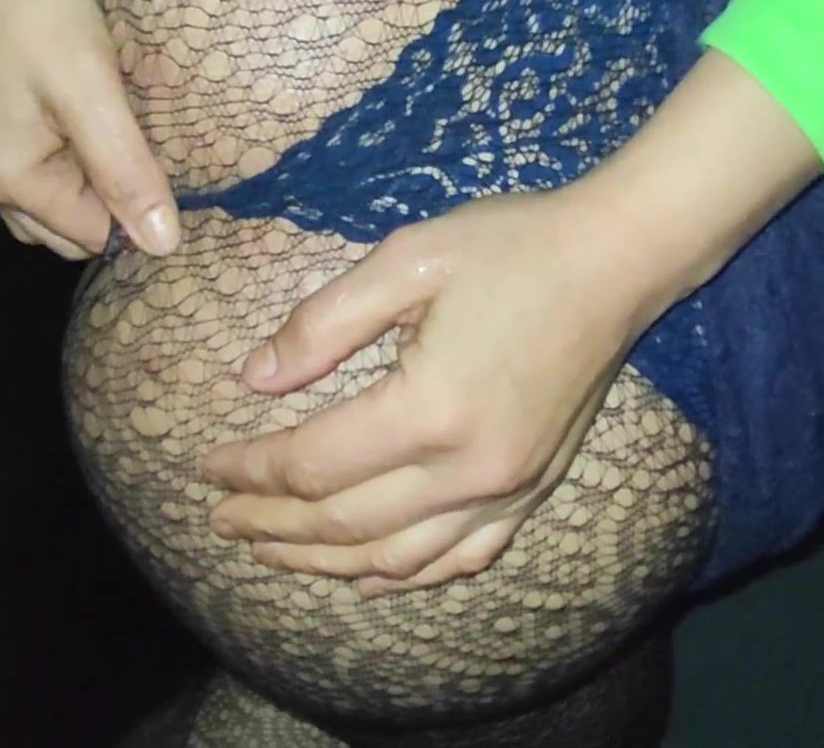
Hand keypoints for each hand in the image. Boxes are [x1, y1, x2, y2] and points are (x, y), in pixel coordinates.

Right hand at [0, 0, 178, 257]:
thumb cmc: (29, 6)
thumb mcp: (89, 87)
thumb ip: (125, 169)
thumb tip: (163, 246)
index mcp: (7, 179)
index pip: (92, 234)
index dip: (133, 204)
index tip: (157, 153)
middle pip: (64, 225)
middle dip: (107, 196)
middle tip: (136, 135)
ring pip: (46, 196)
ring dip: (84, 175)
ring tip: (111, 123)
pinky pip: (28, 162)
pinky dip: (61, 152)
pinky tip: (79, 111)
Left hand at [199, 52, 823, 596]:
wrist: (618, 259)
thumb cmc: (511, 246)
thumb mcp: (406, 259)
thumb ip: (323, 324)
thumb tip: (255, 379)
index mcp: (431, 408)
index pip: (314, 465)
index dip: (251, 471)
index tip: (205, 465)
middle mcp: (471, 468)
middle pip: (345, 524)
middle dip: (271, 525)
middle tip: (218, 518)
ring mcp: (508, 489)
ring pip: (397, 558)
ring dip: (324, 562)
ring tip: (269, 550)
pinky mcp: (534, 490)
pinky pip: (461, 559)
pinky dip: (405, 575)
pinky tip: (367, 577)